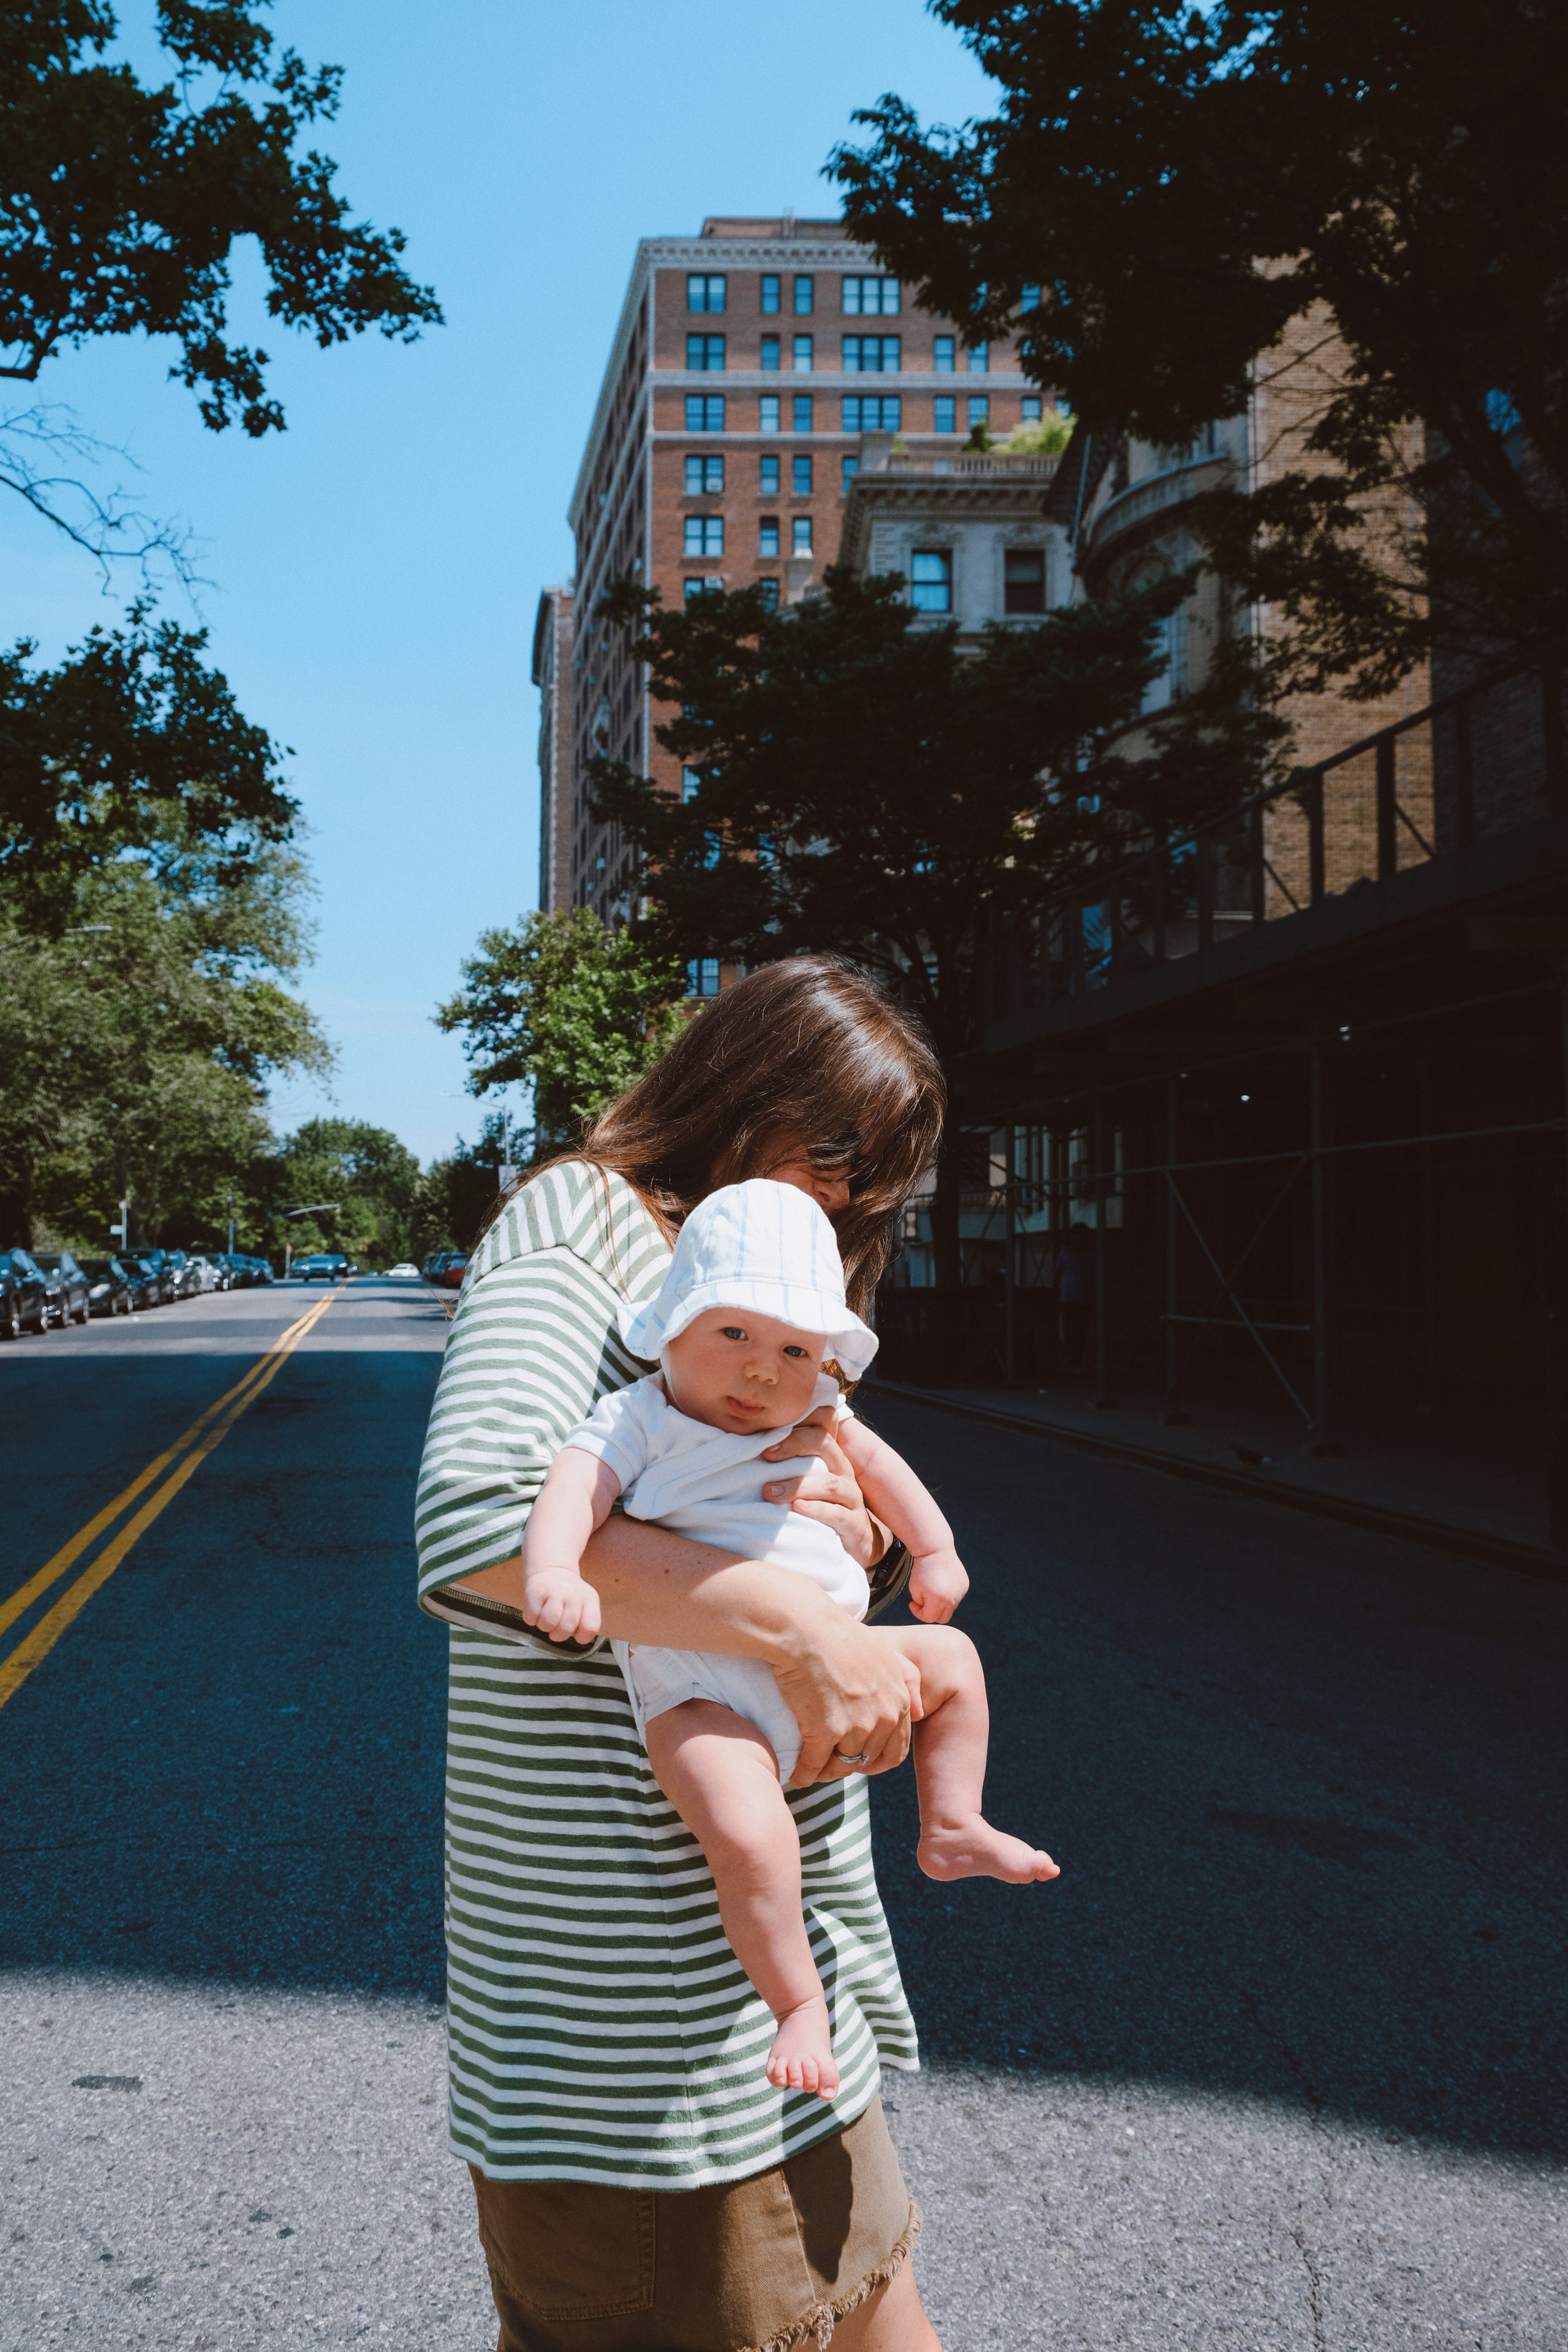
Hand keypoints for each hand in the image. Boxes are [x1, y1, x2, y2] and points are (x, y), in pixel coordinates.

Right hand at [522, 1564, 601, 1644]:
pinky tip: (536, 1611)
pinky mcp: (535, 1590)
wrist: (553, 1569)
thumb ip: (586, 1622)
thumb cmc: (569, 1595)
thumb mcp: (585, 1604)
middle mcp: (574, 1594)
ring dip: (544, 1627)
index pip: (590, 1628)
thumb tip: (577, 1638)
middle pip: (566, 1628)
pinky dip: (531, 1619)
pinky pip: (531, 1617)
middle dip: (558, 1635)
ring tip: (546, 1618)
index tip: (575, 1632)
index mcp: (589, 1599)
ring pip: (548, 1623)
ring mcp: (554, 1591)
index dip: (581, 1637)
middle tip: (556, 1626)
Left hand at [761, 1410, 879, 1570]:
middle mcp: (842, 1471)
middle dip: (794, 1445)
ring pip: (829, 1483)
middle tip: (766, 1455)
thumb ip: (784, 1462)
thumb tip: (745, 1449)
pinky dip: (816, 1510)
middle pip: (825, 1444)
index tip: (767, 1428)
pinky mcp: (854, 1524)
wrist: (854, 1541)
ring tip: (770, 1492)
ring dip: (798, 1485)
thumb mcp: (805, 1479)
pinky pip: (838, 1514)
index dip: (799, 1419)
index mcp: (829, 1455)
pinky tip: (796, 1508)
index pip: (823, 1421)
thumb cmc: (819, 1506)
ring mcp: (852, 1497)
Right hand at [772, 1598, 918, 1787]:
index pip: (895, 1750)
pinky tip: (796, 1775)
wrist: (807, 1628)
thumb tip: (921, 1713)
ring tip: (811, 1767)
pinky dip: (804, 1774)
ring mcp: (855, 1727)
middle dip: (849, 1766)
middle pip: (867, 1761)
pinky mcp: (824, 1732)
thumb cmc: (842, 1636)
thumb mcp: (888, 1652)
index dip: (874, 1760)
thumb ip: (910, 1679)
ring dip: (826, 1771)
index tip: (856, 1757)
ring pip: (841, 1765)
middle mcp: (883, 1718)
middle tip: (830, 1763)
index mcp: (899, 1701)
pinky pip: (814, 1766)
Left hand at [907, 1546, 969, 1624]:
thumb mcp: (914, 1589)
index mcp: (939, 1599)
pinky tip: (941, 1584)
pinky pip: (956, 1598)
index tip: (912, 1603)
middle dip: (931, 1613)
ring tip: (933, 1589)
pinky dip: (948, 1595)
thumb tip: (930, 1611)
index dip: (918, 1613)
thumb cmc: (922, 1569)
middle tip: (923, 1601)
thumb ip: (921, 1604)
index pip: (929, 1618)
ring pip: (950, 1608)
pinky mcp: (965, 1586)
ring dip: (940, 1604)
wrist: (936, 1550)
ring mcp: (961, 1592)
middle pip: (942, 1618)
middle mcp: (953, 1598)